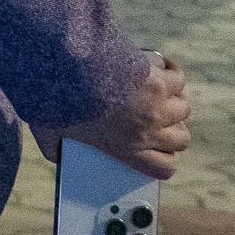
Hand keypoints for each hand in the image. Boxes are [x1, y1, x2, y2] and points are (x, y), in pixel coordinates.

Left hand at [35, 51, 189, 180]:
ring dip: (174, 102)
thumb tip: (56, 157)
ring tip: (159, 93)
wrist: (71, 68)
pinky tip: (163, 67)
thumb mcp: (50, 133)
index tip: (163, 151)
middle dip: (175, 131)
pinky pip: (179, 80)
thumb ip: (55, 148)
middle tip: (161, 120)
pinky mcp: (159, 81)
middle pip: (181, 139)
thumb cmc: (58, 101)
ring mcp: (157, 106)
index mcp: (127, 149)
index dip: (168, 161)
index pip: (164, 168)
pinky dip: (173, 74)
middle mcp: (148, 130)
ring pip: (183, 110)